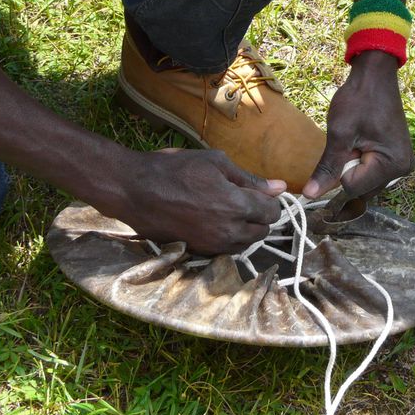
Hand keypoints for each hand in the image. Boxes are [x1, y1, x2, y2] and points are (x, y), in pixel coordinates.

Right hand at [94, 148, 284, 255]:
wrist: (134, 190)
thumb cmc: (174, 169)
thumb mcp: (215, 162)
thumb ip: (249, 178)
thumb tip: (280, 187)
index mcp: (236, 205)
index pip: (272, 212)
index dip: (270, 201)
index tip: (260, 192)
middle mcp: (228, 231)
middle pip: (262, 232)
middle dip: (260, 217)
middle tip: (245, 200)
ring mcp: (212, 245)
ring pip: (245, 244)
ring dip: (245, 230)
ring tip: (229, 210)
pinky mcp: (198, 252)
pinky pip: (225, 250)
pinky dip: (227, 239)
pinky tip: (215, 222)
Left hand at [303, 50, 412, 199]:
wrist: (375, 77)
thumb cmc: (358, 100)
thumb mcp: (339, 133)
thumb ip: (327, 167)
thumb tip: (310, 195)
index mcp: (392, 165)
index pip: (354, 188)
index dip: (339, 172)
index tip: (342, 147)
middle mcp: (402, 170)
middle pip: (362, 190)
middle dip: (348, 172)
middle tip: (350, 143)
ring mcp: (402, 164)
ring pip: (366, 183)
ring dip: (354, 168)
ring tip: (357, 141)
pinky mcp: (397, 158)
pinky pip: (372, 173)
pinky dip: (361, 163)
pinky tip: (362, 142)